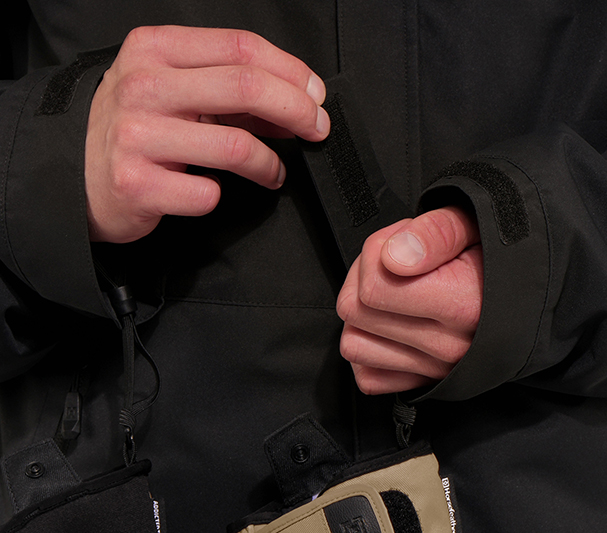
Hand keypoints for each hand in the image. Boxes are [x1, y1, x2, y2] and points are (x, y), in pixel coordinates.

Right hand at [85, 25, 329, 242]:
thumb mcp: (170, 90)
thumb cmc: (133, 131)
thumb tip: (294, 99)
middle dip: (296, 110)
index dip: (290, 71)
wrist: (76, 177)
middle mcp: (144, 87)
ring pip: (234, 145)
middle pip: (245, 87)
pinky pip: (205, 194)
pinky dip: (220, 197)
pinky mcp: (138, 185)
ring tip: (273, 172)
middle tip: (316, 130)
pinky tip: (215, 194)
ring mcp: (138, 137)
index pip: (240, 48)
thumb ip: (225, 89)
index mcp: (155, 50)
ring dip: (268, 164)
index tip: (315, 95)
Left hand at [336, 206, 482, 393]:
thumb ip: (434, 234)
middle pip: (356, 312)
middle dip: (365, 276)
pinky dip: (369, 350)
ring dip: (362, 315)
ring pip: (354, 345)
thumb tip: (393, 258)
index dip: (376, 253)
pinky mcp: (424, 384)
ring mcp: (435, 370)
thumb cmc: (495, 254)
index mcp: (462, 305)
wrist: (531, 290)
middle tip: (397, 263)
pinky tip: (390, 325)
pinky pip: (368, 376)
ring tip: (394, 293)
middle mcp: (449, 346)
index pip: (374, 288)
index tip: (400, 244)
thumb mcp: (473, 222)